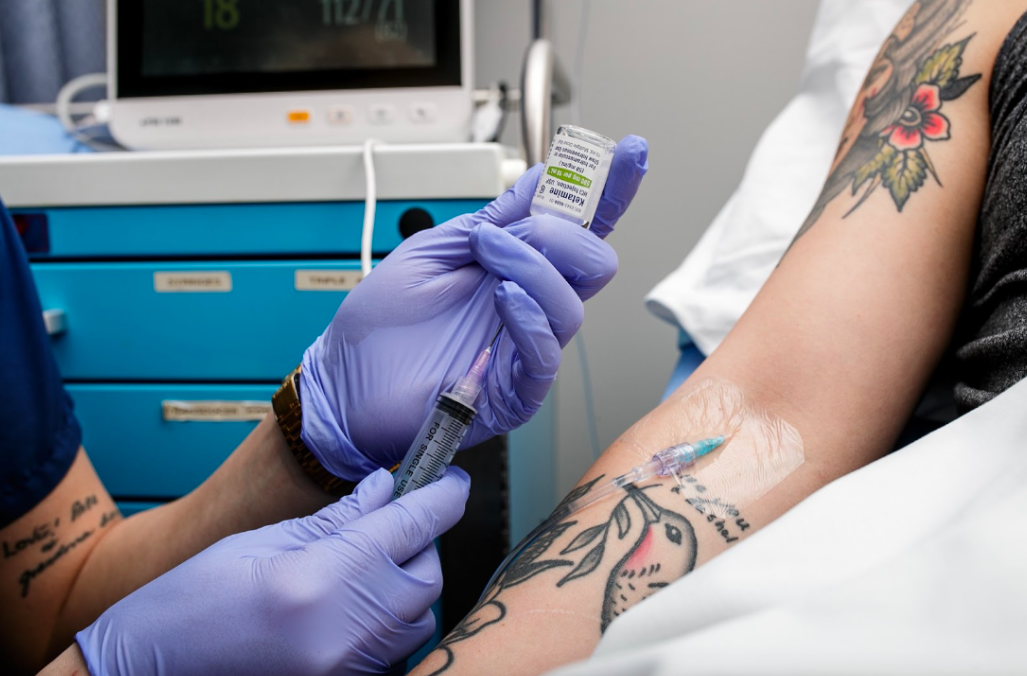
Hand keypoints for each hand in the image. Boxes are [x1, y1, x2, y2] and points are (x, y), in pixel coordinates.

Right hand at [76, 468, 469, 675]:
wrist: (147, 673)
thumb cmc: (190, 602)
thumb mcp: (261, 542)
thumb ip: (336, 518)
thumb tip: (386, 489)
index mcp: (321, 578)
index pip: (412, 526)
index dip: (441, 494)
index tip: (450, 476)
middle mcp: (344, 629)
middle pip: (426, 575)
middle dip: (420, 541)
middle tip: (392, 520)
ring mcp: (347, 667)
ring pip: (418, 617)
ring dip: (407, 583)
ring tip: (367, 563)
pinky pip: (395, 650)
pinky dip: (390, 621)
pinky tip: (356, 602)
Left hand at [302, 136, 648, 479]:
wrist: (345, 384)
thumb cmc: (381, 326)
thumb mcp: (433, 252)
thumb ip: (491, 219)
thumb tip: (541, 178)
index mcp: (517, 269)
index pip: (580, 228)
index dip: (610, 191)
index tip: (631, 151)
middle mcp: (530, 306)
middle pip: (594, 263)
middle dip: (559, 234)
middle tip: (502, 233)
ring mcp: (524, 348)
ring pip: (572, 304)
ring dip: (531, 268)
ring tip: (485, 260)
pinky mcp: (513, 392)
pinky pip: (544, 354)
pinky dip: (529, 319)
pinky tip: (503, 300)